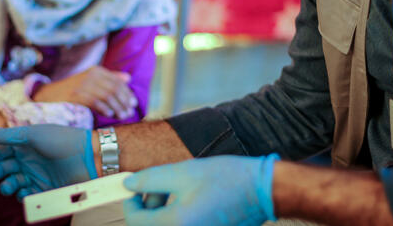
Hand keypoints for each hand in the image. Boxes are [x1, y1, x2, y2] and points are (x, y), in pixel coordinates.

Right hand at [0, 125, 96, 199]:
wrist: (88, 156)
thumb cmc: (61, 140)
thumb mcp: (33, 135)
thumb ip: (7, 136)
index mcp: (21, 144)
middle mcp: (26, 158)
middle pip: (0, 169)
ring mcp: (34, 173)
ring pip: (11, 182)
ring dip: (5, 186)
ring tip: (6, 186)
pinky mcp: (43, 187)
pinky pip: (26, 193)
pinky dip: (21, 195)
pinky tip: (22, 192)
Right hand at [33, 66, 136, 118]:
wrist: (50, 94)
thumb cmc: (74, 89)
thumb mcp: (92, 80)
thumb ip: (110, 78)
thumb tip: (128, 78)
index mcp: (96, 71)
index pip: (117, 81)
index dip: (127, 93)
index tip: (133, 104)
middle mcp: (90, 76)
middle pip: (114, 89)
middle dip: (124, 102)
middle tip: (129, 113)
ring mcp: (82, 85)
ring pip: (107, 96)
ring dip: (117, 108)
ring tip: (122, 116)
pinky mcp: (76, 95)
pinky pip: (95, 102)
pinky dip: (104, 109)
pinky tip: (109, 115)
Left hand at [123, 154, 278, 225]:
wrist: (263, 191)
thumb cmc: (227, 180)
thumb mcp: (183, 173)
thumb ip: (150, 179)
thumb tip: (128, 185)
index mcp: (177, 224)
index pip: (136, 221)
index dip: (131, 203)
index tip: (135, 189)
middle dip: (148, 208)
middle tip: (158, 187)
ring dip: (162, 213)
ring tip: (175, 191)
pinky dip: (177, 218)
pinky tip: (187, 201)